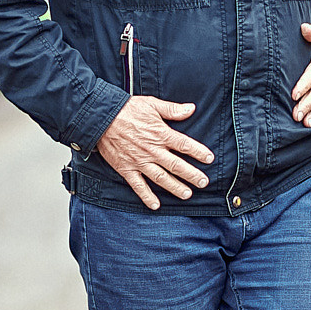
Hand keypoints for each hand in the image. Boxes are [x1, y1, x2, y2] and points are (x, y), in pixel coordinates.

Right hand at [97, 96, 213, 210]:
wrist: (101, 118)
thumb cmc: (126, 109)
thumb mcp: (152, 104)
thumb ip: (172, 109)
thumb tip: (191, 109)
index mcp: (160, 134)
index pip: (184, 145)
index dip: (198, 152)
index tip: (209, 158)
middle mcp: (152, 150)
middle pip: (176, 165)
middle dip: (192, 175)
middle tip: (203, 182)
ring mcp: (139, 162)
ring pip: (161, 178)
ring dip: (175, 187)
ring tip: (187, 194)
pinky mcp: (126, 169)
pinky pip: (138, 185)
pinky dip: (146, 196)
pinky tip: (155, 205)